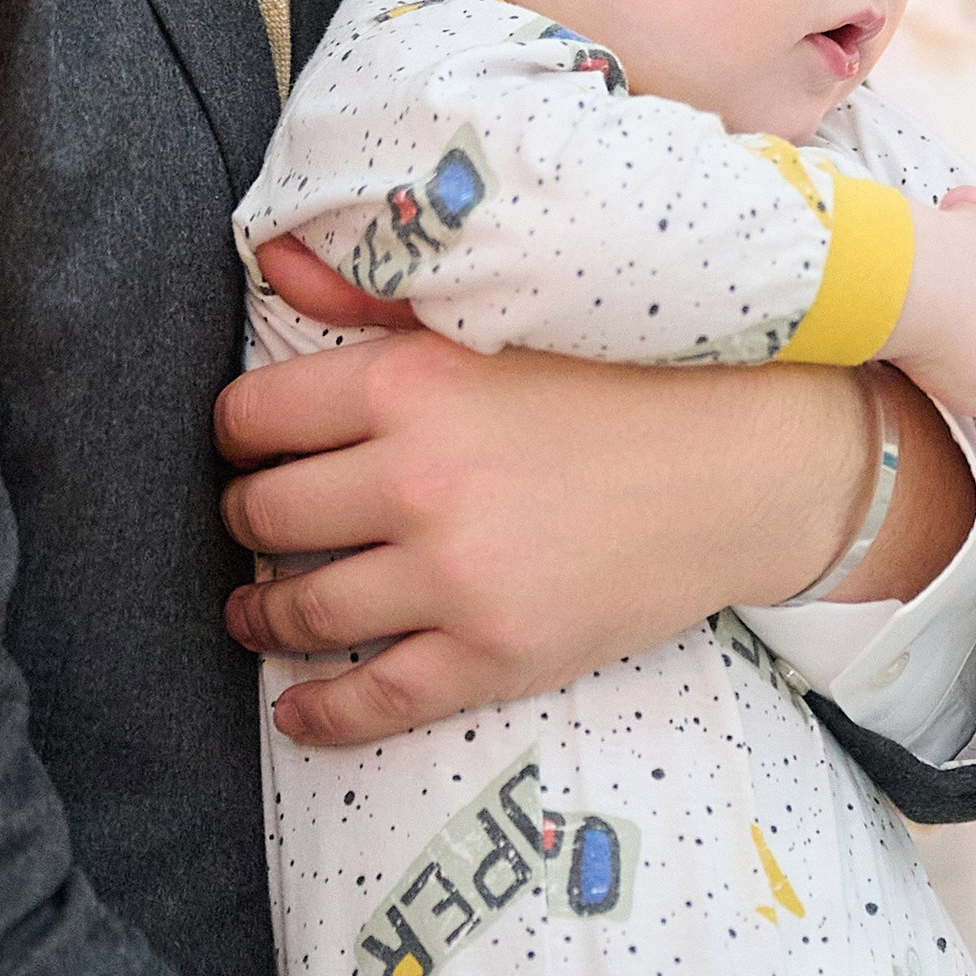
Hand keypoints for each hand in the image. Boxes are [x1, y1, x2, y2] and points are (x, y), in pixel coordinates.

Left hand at [229, 242, 975, 745]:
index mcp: (411, 382)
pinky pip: (375, 699)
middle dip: (246, 519)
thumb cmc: (616, 383)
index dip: (238, 434)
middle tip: (254, 522)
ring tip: (255, 609)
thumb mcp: (490, 322)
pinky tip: (297, 707)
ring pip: (305, 609)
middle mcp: (420, 479)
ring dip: (262, 613)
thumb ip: (369, 300)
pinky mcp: (494, 653)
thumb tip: (267, 263)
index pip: (258, 416)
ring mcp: (455, 577)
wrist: (737, 467)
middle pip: (267, 514)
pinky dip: (320, 711)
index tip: (247, 446)